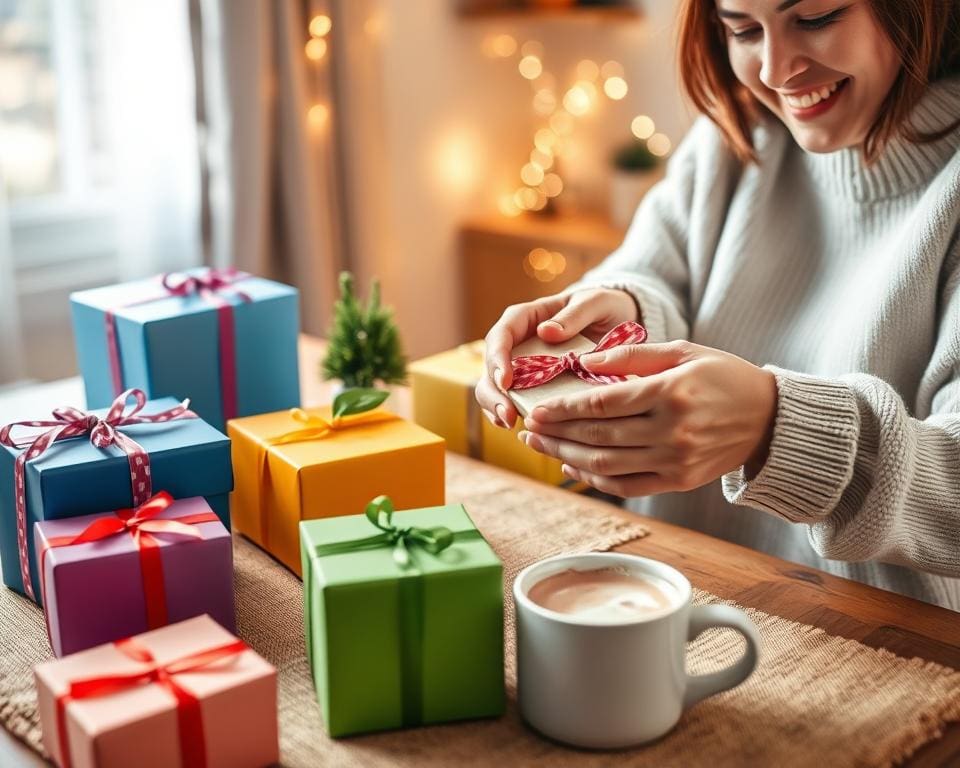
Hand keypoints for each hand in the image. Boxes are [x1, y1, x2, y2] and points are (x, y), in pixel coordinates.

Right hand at [475, 288, 638, 428]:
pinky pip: (513, 400)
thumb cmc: (602, 307)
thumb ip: (574, 315)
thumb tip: (546, 332)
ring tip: (508, 423)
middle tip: (506, 414)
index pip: (501, 335)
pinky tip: (518, 426)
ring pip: (495, 387)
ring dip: (496, 407)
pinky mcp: (532, 385)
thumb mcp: (595, 303)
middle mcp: (517, 342)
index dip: (498, 358)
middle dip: (493, 391)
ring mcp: (521, 366)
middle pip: (491, 366)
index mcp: (526, 318)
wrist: (617, 323)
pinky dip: (510, 414)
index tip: (506, 380)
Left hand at [517, 340, 777, 496]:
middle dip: (557, 435)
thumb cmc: (723, 377)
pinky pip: (627, 486)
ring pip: (607, 465)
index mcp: (671, 393)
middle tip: (528, 429)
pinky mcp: (679, 482)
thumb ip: (632, 356)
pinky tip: (573, 468)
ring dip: (567, 459)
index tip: (537, 410)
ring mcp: (676, 461)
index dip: (564, 410)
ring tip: (541, 448)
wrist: (769, 419)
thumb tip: (584, 363)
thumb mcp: (682, 351)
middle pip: (599, 437)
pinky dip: (595, 479)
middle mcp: (672, 431)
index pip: (604, 405)